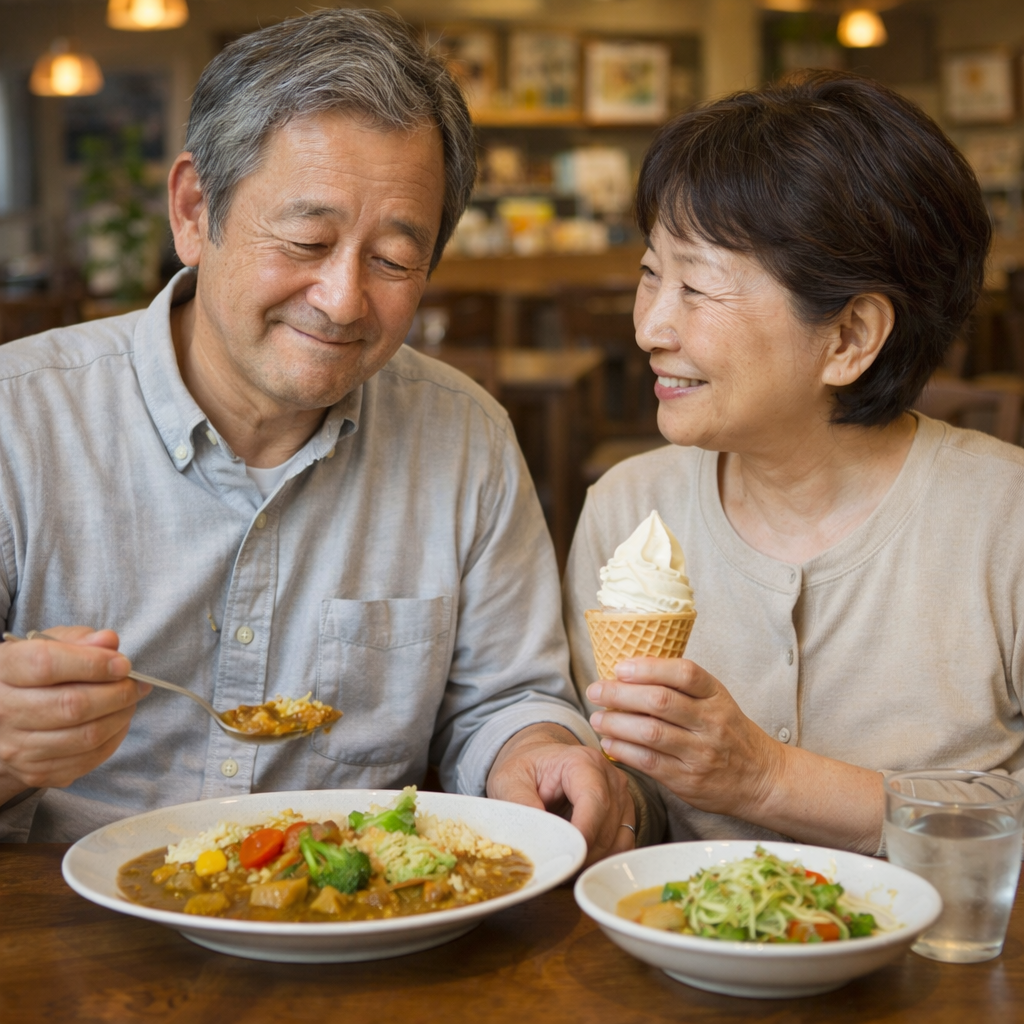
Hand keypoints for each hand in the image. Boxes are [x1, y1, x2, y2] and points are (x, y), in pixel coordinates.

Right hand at [0, 627, 147, 805]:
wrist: (5, 716)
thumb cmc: (33, 673)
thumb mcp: (47, 644)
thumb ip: (79, 639)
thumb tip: (108, 642)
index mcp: (3, 669)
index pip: (46, 665)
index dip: (92, 664)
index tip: (123, 664)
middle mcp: (3, 711)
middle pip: (72, 705)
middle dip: (117, 693)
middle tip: (136, 684)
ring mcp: (16, 747)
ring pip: (85, 736)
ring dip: (120, 717)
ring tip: (131, 701)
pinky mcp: (35, 772)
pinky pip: (87, 760)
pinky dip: (113, 740)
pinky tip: (118, 722)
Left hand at [486, 723, 635, 864]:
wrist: (538, 762)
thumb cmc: (526, 769)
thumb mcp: (510, 779)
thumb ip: (521, 802)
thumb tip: (538, 834)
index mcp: (582, 762)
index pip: (594, 800)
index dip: (584, 832)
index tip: (567, 857)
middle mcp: (609, 777)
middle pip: (607, 825)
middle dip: (583, 853)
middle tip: (557, 870)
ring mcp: (620, 796)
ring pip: (618, 840)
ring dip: (594, 860)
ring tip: (565, 867)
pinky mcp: (623, 814)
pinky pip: (622, 844)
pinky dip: (603, 860)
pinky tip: (579, 863)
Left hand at [586, 657, 783, 822]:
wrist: (762, 778)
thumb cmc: (730, 734)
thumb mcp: (717, 701)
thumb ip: (683, 688)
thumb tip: (631, 671)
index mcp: (717, 696)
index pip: (685, 673)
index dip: (649, 667)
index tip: (620, 667)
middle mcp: (711, 722)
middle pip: (660, 701)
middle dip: (620, 694)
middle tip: (596, 690)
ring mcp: (700, 752)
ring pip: (651, 732)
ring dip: (616, 723)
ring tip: (597, 719)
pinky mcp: (688, 779)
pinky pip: (649, 762)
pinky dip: (624, 750)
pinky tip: (609, 743)